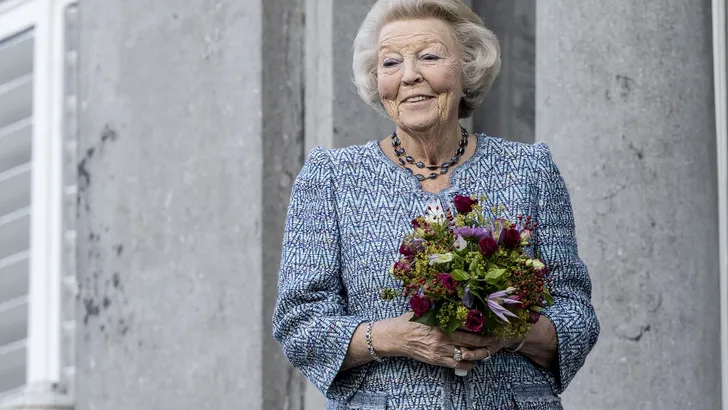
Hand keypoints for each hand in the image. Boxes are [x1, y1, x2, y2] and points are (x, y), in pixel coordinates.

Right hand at [375, 313, 497, 370]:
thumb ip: (440, 306)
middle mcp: (442, 338)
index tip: (490, 325)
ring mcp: (439, 350)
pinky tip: (474, 362)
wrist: (395, 337)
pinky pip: (456, 365)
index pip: (466, 325)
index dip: (480, 326)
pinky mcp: (436, 360)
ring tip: (488, 351)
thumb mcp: (425, 310)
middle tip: (495, 339)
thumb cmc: (410, 321)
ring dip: (478, 354)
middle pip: (470, 341)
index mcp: (440, 323)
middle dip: (485, 341)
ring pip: (465, 354)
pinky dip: (467, 365)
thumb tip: (456, 298)